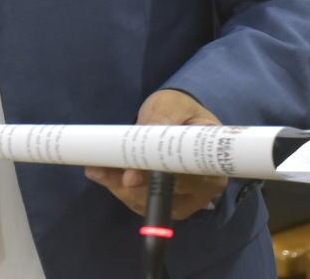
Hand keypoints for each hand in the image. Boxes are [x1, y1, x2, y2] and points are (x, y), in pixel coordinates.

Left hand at [85, 89, 229, 219]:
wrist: (178, 117)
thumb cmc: (178, 108)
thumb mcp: (169, 104)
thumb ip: (158, 119)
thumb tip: (143, 143)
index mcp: (213, 160)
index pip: (184, 177)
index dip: (156, 179)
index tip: (128, 178)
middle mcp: (206, 187)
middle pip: (164, 194)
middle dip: (127, 184)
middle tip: (99, 169)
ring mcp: (188, 199)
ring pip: (149, 202)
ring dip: (118, 187)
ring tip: (97, 168)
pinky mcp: (169, 205)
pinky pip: (141, 203)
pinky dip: (119, 189)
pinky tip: (103, 174)